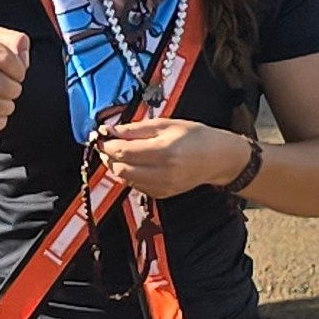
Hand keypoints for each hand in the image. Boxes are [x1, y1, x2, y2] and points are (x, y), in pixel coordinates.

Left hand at [95, 115, 253, 199]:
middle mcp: (162, 173)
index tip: (101, 136)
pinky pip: (136, 186)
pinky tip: (137, 163)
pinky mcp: (162, 194)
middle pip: (120, 168)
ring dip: (118, 165)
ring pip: (125, 179)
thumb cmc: (195, 136)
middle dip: (109, 156)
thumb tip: (110, 130)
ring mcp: (162, 187)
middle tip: (108, 144)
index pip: (122, 152)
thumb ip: (136, 129)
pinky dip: (130, 175)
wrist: (217, 158)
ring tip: (122, 152)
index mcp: (164, 151)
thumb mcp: (166, 124)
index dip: (106, 144)